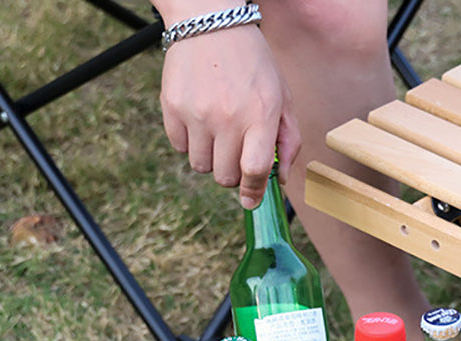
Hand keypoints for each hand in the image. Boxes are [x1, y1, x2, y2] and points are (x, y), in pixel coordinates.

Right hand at [160, 26, 301, 207]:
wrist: (210, 20)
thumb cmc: (252, 63)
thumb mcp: (281, 95)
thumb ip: (288, 140)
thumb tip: (281, 180)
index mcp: (261, 114)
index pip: (254, 170)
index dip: (253, 192)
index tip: (250, 199)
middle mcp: (228, 116)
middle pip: (224, 177)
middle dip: (231, 173)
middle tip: (234, 153)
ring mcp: (197, 113)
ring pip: (200, 166)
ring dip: (209, 157)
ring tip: (216, 130)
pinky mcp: (172, 107)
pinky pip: (179, 147)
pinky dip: (189, 141)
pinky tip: (198, 117)